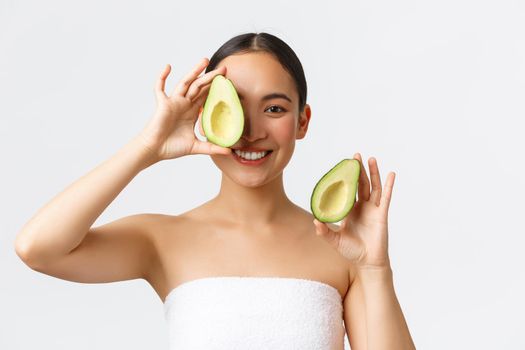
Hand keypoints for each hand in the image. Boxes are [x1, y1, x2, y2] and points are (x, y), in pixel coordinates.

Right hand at [137, 58, 231, 161]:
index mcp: (192, 112)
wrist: (155, 150)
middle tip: (224, 68)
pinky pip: (160, 88)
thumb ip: (212, 148)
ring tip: (205, 61)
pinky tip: (168, 66)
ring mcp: (173, 102)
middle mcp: (184, 104)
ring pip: (185, 82)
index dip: (216, 88)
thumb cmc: (172, 148)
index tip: (228, 81)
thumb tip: (230, 152)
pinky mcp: (162, 104)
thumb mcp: (196, 147)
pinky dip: (162, 77)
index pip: (206, 96)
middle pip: (199, 86)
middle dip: (211, 77)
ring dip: (194, 71)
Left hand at [313, 153, 395, 269]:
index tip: (342, 166)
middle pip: (361, 184)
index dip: (345, 178)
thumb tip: (315, 220)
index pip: (347, 190)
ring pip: (373, 187)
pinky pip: (386, 197)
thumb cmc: (351, 251)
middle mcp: (362, 207)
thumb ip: (324, 231)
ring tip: (371, 159)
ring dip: (373, 173)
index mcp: (349, 210)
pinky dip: (389, 185)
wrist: (366, 262)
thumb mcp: (334, 240)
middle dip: (358, 170)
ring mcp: (373, 209)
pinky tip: (391, 174)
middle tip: (355, 156)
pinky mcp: (382, 214)